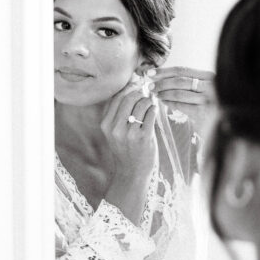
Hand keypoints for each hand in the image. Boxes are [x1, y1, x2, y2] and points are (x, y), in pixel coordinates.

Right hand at [99, 81, 158, 224]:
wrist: (131, 173)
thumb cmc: (126, 149)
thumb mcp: (115, 131)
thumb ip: (120, 113)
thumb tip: (133, 88)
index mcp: (105, 124)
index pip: (116, 98)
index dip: (128, 88)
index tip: (136, 85)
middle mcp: (115, 128)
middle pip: (128, 98)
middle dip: (139, 92)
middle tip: (145, 93)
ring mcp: (129, 133)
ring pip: (141, 104)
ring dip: (148, 101)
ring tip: (150, 103)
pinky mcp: (143, 138)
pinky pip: (151, 114)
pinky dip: (154, 109)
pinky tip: (154, 110)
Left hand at [153, 66, 214, 106]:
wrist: (223, 123)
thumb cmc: (209, 103)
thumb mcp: (203, 88)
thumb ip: (188, 81)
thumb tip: (161, 76)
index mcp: (209, 76)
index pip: (183, 70)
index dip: (165, 71)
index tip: (150, 73)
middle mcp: (209, 85)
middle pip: (180, 80)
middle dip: (161, 83)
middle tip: (150, 86)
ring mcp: (207, 99)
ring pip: (179, 93)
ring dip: (164, 93)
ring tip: (156, 94)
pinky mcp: (203, 112)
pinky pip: (181, 105)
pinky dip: (170, 103)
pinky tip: (164, 102)